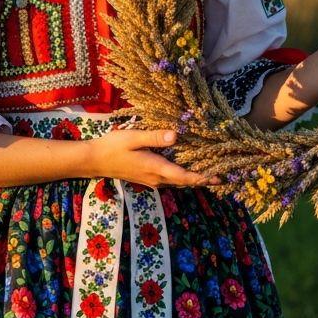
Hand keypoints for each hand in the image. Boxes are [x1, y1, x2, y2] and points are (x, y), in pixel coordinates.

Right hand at [88, 128, 220, 188]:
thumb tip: (175, 135)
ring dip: (193, 178)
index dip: (202, 178)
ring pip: (178, 182)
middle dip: (203, 179)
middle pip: (184, 182)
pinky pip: (170, 179)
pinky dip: (182, 176)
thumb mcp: (133, 138)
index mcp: (156, 168)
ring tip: (211, 171)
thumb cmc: (113, 147)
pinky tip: (188, 167)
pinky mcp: (148, 178)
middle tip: (223, 174)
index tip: (219, 178)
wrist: (94, 161)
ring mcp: (152, 180)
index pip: (184, 176)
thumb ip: (154, 137)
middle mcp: (157, 179)